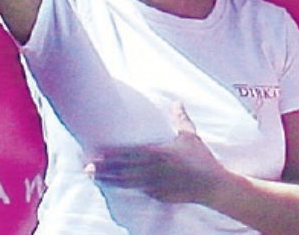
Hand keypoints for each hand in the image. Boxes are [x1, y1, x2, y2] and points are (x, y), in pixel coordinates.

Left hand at [88, 102, 229, 203]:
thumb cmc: (201, 159)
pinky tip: (115, 187)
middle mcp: (153, 170)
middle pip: (123, 169)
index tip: (97, 152)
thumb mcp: (190, 136)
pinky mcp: (158, 196)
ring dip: (110, 180)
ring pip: (127, 182)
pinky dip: (126, 189)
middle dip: (104, 168)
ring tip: (94, 177)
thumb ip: (180, 118)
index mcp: (159, 153)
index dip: (112, 154)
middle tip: (86, 166)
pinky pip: (139, 191)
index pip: (130, 153)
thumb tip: (176, 101)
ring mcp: (155, 184)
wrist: (211, 185)